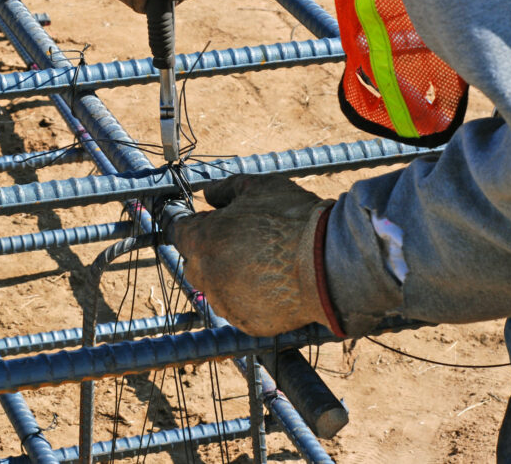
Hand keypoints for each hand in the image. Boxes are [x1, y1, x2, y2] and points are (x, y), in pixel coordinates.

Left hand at [170, 174, 340, 336]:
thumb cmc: (292, 220)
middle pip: (195, 262)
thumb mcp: (257, 187)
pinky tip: (273, 284)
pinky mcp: (247, 323)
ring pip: (216, 289)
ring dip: (230, 277)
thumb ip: (225, 189)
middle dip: (211, 252)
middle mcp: (206, 275)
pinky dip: (250, 299)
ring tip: (263, 264)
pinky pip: (239, 309)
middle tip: (243, 242)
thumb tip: (208, 193)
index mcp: (202, 240)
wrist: (331, 262)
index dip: (196, 224)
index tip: (213, 222)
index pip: (179, 232)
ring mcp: (226, 302)